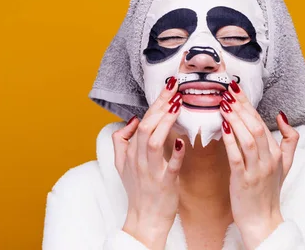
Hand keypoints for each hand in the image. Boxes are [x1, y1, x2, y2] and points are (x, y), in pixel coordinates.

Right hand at [112, 76, 184, 249]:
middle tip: (176, 87)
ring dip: (165, 122)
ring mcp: (151, 171)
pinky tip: (183, 140)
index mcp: (131, 151)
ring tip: (178, 105)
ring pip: (154, 141)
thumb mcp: (121, 164)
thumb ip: (121, 141)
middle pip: (147, 125)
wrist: (144, 219)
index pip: (143, 120)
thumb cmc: (138, 190)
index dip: (156, 102)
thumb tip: (131, 120)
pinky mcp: (165, 183)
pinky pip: (170, 167)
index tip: (169, 86)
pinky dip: (176, 153)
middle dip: (161, 104)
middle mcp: (139, 158)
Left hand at [220, 80, 299, 249]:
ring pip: (249, 139)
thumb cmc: (269, 191)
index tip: (235, 88)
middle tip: (226, 90)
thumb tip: (283, 115)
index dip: (247, 104)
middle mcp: (269, 159)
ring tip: (223, 104)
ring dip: (235, 120)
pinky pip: (237, 157)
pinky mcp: (244, 181)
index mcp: (276, 152)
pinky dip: (230, 142)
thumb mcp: (285, 164)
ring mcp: (257, 170)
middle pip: (256, 126)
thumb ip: (288, 139)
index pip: (261, 121)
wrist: (263, 221)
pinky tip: (222, 128)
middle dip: (241, 106)